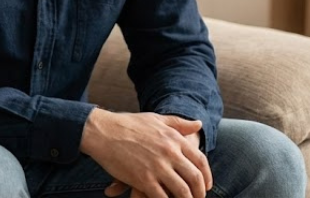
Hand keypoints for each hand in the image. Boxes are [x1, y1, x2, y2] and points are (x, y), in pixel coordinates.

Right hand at [81, 110, 211, 197]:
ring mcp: (157, 167)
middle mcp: (169, 153)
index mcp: (174, 139)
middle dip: (199, 193)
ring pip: (182, 191)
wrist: (102, 131)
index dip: (207, 176)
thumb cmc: (127, 124)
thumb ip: (179, 123)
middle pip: (195, 178)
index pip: (200, 161)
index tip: (206, 186)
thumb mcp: (155, 119)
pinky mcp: (143, 179)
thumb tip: (198, 124)